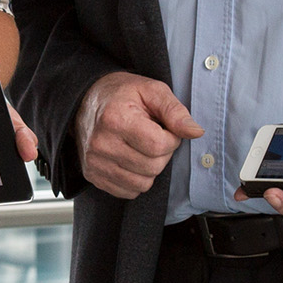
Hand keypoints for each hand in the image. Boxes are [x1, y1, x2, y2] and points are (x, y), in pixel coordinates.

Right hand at [75, 72, 203, 200]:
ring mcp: (94, 162)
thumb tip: (196, 132)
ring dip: (150, 169)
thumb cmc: (122, 94)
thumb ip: (176, 111)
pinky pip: (128, 192)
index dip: (171, 139)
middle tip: (153, 137)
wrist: (86, 100)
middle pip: (152, 167)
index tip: (165, 129)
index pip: (159, 146)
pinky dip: (136, 179)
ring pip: (142, 184)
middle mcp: (101, 144)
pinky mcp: (92, 175)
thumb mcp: (152, 91)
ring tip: (141, 148)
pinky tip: (131, 160)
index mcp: (116, 118)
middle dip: (162, 154)